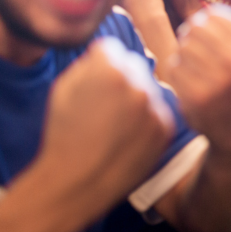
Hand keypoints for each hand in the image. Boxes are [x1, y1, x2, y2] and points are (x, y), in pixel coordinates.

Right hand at [39, 38, 174, 218]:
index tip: (91, 87)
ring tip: (114, 125)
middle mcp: (137, 82)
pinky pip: (158, 112)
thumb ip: (89, 62)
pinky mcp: (166, 127)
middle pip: (133, 66)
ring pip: (148, 89)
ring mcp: (155, 105)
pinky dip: (146, 121)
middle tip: (104, 107)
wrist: (77, 182)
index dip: (98, 67)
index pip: (111, 49)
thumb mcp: (64, 87)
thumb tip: (108, 50)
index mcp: (109, 68)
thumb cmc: (64, 134)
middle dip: (121, 80)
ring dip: (136, 100)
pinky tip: (127, 137)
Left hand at [166, 5, 230, 150]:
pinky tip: (190, 87)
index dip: (204, 24)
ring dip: (183, 58)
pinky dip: (177, 76)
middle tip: (197, 57)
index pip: (213, 15)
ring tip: (195, 72)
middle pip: (194, 28)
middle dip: (191, 39)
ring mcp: (218, 79)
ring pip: (182, 48)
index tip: (208, 40)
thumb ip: (229, 30)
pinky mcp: (197, 96)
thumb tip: (204, 12)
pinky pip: (174, 68)